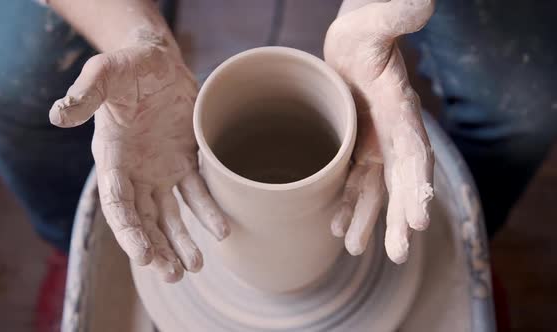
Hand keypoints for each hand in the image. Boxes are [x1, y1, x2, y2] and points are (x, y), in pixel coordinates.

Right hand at [49, 41, 229, 281]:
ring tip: (194, 266)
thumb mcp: (106, 73)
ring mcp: (160, 171)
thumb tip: (58, 115)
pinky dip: (207, 212)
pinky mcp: (185, 163)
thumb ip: (85, 93)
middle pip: (143, 220)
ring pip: (169, 216)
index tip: (145, 257)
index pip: (118, 204)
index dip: (129, 232)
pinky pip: (197, 193)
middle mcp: (135, 172)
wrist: (159, 63)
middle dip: (156, 249)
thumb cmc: (129, 66)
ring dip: (180, 242)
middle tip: (173, 274)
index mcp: (112, 158)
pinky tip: (221, 230)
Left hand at [324, 0, 434, 262]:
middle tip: (396, 253)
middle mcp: (392, 133)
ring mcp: (375, 143)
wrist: (351, 45)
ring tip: (355, 248)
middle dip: (398, 218)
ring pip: (375, 189)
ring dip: (369, 219)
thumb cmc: (363, 33)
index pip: (416, 152)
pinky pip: (354, 181)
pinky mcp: (357, 147)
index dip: (417, 185)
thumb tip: (424, 3)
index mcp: (401, 109)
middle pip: (400, 182)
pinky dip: (348, 203)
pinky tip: (337, 226)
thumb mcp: (374, 25)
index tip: (417, 218)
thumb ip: (395, 19)